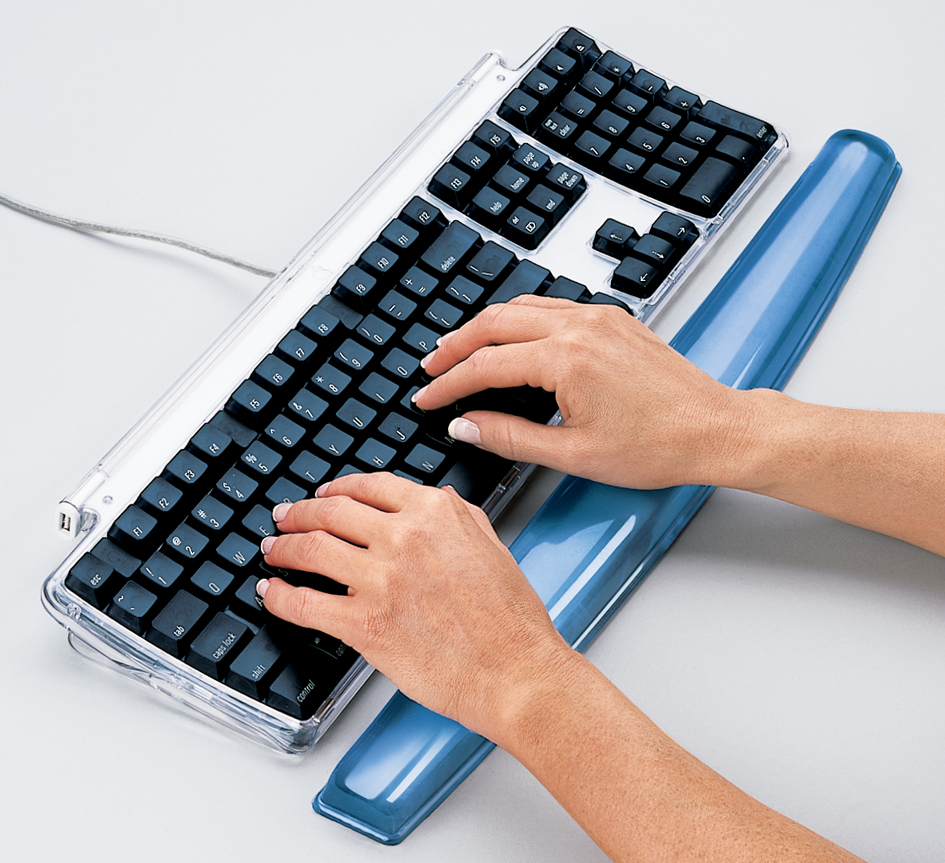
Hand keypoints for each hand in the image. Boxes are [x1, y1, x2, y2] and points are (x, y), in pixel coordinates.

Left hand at [257, 471, 571, 741]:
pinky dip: (280, 598)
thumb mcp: (492, 545)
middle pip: (331, 512)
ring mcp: (380, 580)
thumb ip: (460, 515)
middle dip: (299, 513)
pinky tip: (272, 594)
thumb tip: (436, 497)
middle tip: (285, 517)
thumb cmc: (510, 618)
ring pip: (311, 550)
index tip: (323, 495)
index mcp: (435, 513)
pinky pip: (304, 604)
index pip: (369, 486)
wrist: (515, 672)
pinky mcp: (364, 624)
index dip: (337, 488)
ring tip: (273, 550)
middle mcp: (403, 537)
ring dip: (283, 547)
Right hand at [415, 295, 752, 489]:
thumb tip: (467, 426)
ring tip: (460, 348)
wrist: (714, 428)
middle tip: (432, 367)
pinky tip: (512, 336)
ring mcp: (598, 318)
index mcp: (567, 359)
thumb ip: (510, 438)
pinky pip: (552, 307)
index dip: (449, 383)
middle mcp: (580, 327)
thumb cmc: (659, 444)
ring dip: (485, 326)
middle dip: (456, 345)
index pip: (486, 365)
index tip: (427, 397)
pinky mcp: (613, 319)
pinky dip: (519, 318)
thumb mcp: (573, 454)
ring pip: (522, 307)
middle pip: (495, 323)